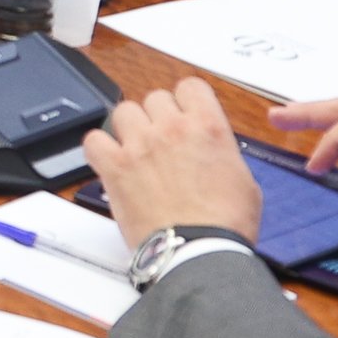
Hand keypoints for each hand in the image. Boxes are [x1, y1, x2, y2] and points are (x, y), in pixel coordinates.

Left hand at [90, 78, 262, 247]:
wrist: (199, 252)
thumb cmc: (225, 225)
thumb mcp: (243, 180)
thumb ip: (222, 154)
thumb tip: (211, 152)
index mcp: (208, 126)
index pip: (190, 86)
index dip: (186, 101)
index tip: (183, 114)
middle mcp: (172, 128)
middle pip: (155, 98)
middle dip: (158, 117)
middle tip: (162, 142)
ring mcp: (140, 145)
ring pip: (124, 112)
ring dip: (129, 129)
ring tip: (136, 152)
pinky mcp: (115, 167)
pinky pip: (94, 140)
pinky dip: (100, 149)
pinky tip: (110, 162)